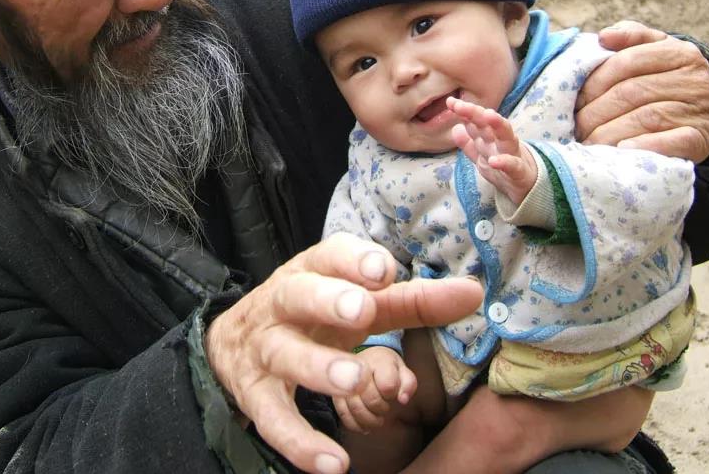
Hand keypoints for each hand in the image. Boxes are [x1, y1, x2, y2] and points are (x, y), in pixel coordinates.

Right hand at [204, 232, 482, 473]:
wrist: (235, 343)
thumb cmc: (314, 315)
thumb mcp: (359, 303)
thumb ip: (414, 301)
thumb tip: (473, 293)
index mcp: (311, 272)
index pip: (329, 255)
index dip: (354, 261)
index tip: (384, 270)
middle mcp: (282, 304)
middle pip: (298, 295)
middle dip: (329, 301)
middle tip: (362, 311)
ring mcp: (264, 349)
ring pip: (284, 355)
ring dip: (318, 367)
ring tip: (354, 380)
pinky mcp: (254, 395)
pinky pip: (273, 419)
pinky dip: (301, 442)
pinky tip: (334, 463)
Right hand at [332, 346, 417, 432]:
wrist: (368, 359)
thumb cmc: (388, 368)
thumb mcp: (403, 371)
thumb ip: (408, 384)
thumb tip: (403, 400)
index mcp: (379, 362)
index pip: (387, 385)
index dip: (391, 394)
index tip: (391, 393)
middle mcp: (358, 370)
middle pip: (370, 399)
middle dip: (381, 409)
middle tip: (385, 408)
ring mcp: (344, 383)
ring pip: (356, 409)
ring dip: (370, 420)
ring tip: (377, 420)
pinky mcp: (336, 395)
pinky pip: (343, 415)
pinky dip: (355, 425)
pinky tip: (364, 427)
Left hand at [448, 98, 537, 203]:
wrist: (528, 186)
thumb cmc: (503, 167)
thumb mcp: (482, 156)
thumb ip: (468, 143)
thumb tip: (455, 128)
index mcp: (489, 138)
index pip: (475, 121)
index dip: (464, 111)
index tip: (450, 102)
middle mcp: (499, 142)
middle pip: (487, 124)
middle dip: (474, 112)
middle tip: (460, 105)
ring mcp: (512, 154)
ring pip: (505, 136)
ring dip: (498, 124)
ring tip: (488, 115)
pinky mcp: (520, 171)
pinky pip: (513, 165)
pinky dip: (504, 162)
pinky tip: (494, 161)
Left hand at [575, 21, 708, 161]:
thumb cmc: (669, 78)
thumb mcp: (655, 50)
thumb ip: (630, 37)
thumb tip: (603, 36)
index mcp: (679, 52)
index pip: (627, 62)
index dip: (594, 82)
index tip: (575, 100)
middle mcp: (694, 79)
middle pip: (631, 92)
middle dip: (595, 112)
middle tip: (575, 126)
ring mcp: (700, 110)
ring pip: (645, 118)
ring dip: (609, 133)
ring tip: (587, 142)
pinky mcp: (701, 139)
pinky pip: (670, 143)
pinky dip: (644, 146)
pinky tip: (622, 150)